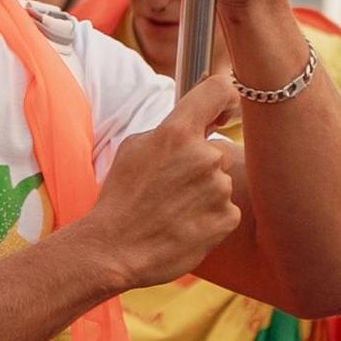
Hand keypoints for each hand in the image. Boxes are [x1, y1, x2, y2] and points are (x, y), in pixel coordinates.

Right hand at [86, 72, 240, 288]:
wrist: (114, 250)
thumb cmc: (120, 198)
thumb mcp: (133, 148)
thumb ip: (168, 130)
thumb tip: (194, 122)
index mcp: (177, 133)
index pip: (218, 91)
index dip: (224, 97)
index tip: (222, 110)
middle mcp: (204, 156)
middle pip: (217, 149)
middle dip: (201, 164)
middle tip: (173, 187)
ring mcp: (219, 189)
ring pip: (221, 182)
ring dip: (205, 193)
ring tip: (174, 211)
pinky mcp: (226, 218)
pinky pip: (226, 210)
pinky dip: (210, 218)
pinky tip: (184, 226)